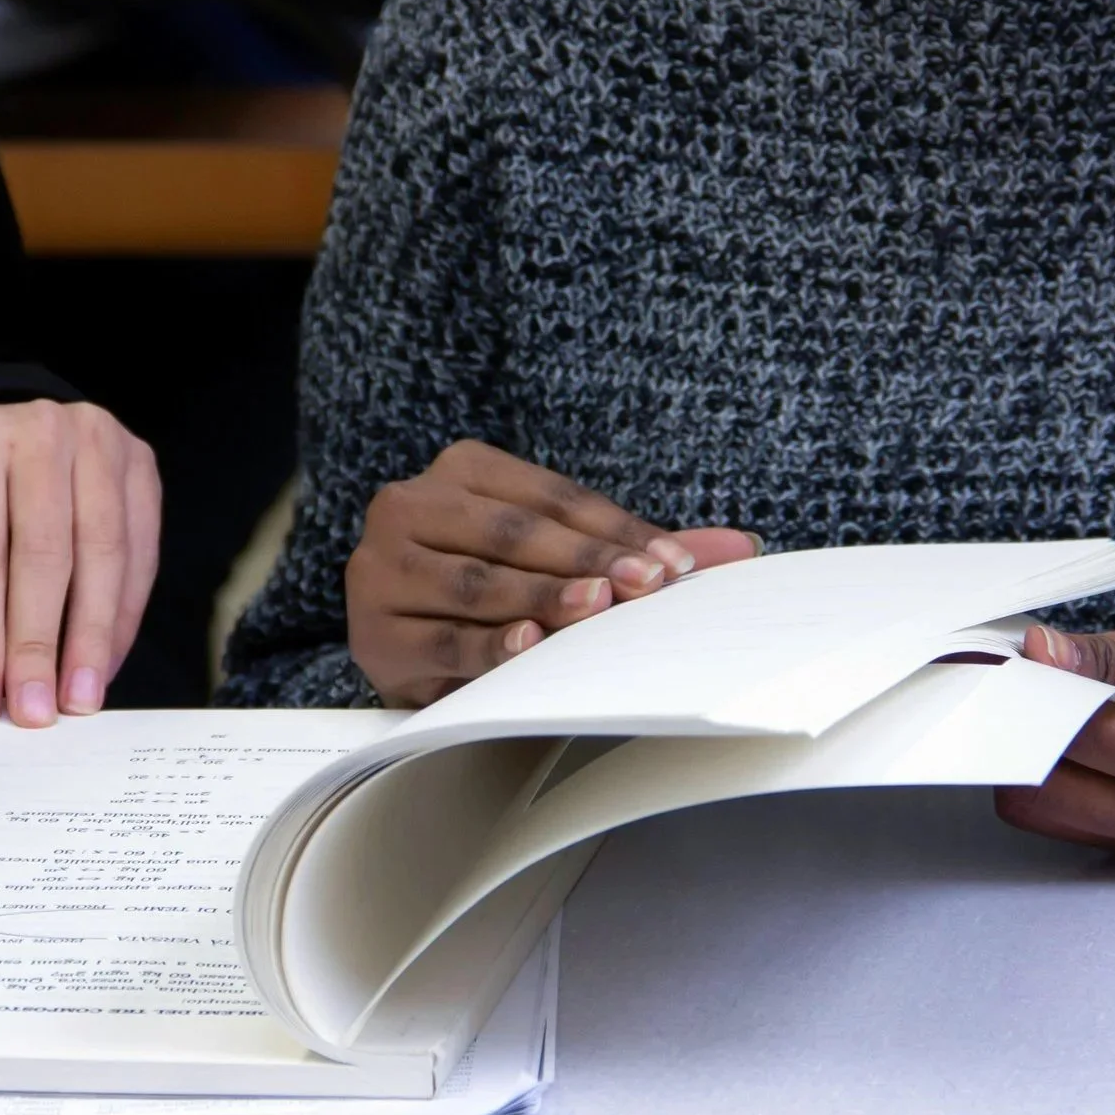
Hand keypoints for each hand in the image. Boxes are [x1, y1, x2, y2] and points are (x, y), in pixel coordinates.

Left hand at [0, 400, 159, 725]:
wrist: (11, 448)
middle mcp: (41, 431)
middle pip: (45, 553)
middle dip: (38, 643)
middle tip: (35, 712)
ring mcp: (101, 444)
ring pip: (102, 555)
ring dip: (91, 638)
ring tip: (78, 701)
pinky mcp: (143, 469)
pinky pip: (140, 555)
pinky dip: (122, 618)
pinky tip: (103, 664)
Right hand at [347, 439, 755, 707]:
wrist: (402, 640)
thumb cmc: (493, 592)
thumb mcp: (557, 559)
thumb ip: (635, 549)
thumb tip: (740, 549)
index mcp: (460, 469)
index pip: (549, 497)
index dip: (614, 529)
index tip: (674, 563)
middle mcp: (410, 504)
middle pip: (514, 532)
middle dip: (588, 560)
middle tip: (648, 585)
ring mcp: (383, 567)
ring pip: (478, 583)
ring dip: (542, 598)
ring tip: (597, 608)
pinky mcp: (374, 631)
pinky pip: (443, 639)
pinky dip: (489, 645)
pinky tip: (528, 645)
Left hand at [994, 580, 1114, 869]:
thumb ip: (1113, 653)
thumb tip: (1036, 656)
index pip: (1067, 740)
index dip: (1022, 692)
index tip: (998, 655)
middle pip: (1041, 797)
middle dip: (1018, 734)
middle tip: (1017, 676)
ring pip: (1055, 816)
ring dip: (1037, 759)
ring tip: (1054, 697)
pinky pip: (1088, 820)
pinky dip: (1069, 776)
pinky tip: (1081, 725)